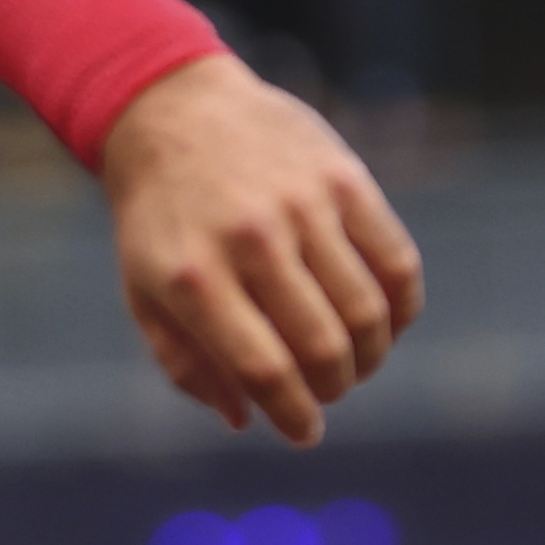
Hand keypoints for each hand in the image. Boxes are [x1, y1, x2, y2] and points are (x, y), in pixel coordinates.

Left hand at [102, 54, 423, 445]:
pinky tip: (384, 320)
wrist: (169, 110)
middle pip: (323, 346)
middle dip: (334, 388)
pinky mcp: (344, 179)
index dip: (295, 415)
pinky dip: (401, 308)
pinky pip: (397, 263)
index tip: (305, 434)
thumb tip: (245, 420)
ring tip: (354, 362)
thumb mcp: (143, 289)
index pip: (264, 369)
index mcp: (192, 276)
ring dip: (371, 355)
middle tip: (329, 392)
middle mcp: (249, 241)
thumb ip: (186, 362)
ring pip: (367, 311)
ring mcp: (301, 206)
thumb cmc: (158, 216)